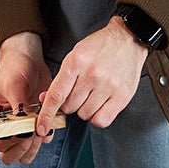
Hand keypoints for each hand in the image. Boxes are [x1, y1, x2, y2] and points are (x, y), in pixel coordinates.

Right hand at [0, 32, 52, 165]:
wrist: (28, 58)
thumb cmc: (15, 69)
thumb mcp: (14, 87)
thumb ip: (19, 110)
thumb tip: (26, 130)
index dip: (12, 141)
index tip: (25, 130)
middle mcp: (7, 126)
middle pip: (10, 155)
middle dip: (23, 148)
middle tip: (33, 133)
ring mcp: (23, 127)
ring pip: (26, 153)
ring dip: (36, 145)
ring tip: (42, 126)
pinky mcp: (38, 123)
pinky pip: (44, 139)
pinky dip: (48, 132)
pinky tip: (49, 116)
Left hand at [37, 16, 147, 133]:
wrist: (126, 40)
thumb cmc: (99, 48)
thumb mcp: (74, 56)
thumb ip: (61, 79)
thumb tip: (45, 100)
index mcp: (76, 62)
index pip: (56, 95)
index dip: (46, 114)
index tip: (41, 127)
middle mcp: (92, 74)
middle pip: (70, 107)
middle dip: (70, 103)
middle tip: (79, 91)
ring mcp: (108, 86)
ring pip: (84, 115)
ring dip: (84, 109)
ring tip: (93, 93)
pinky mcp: (122, 96)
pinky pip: (101, 120)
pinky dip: (97, 117)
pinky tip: (100, 105)